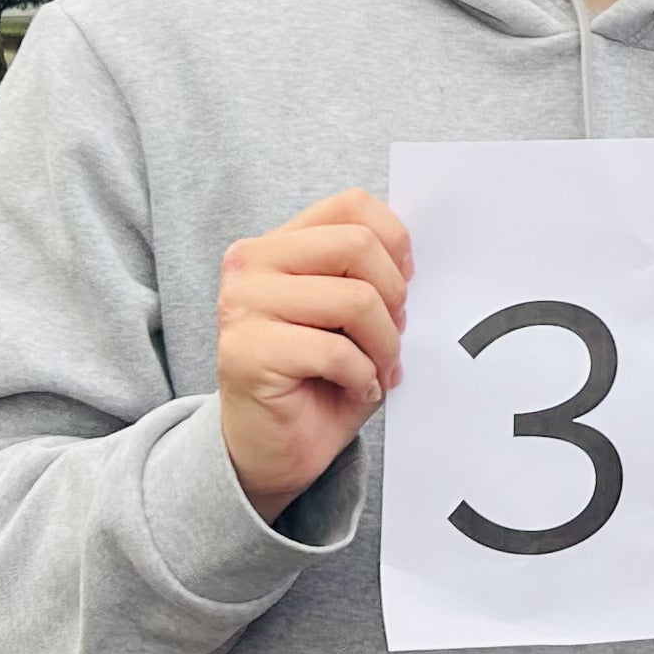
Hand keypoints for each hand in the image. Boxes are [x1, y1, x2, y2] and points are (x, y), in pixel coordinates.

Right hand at [218, 190, 411, 522]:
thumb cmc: (316, 379)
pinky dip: (362, 376)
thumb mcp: (349, 315)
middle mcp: (251, 265)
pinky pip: (336, 351)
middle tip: (392, 336)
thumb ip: (369, 276)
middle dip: (393, 296)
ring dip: (384, 345)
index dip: (395, 241)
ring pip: (354, 300)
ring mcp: (242, 305)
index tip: (403, 283)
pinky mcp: (246, 352)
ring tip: (377, 369)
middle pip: (358, 245)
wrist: (272, 449)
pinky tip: (355, 391)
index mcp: (277, 245)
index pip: (351, 205)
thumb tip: (410, 261)